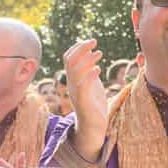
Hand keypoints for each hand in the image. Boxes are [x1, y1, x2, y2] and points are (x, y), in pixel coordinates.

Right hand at [62, 38, 110, 156]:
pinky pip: (82, 86)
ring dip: (87, 60)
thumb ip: (89, 70)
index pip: (68, 58)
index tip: (90, 42)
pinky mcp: (83, 102)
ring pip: (74, 72)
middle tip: (94, 41)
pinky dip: (88, 76)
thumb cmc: (94, 104)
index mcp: (73, 79)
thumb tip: (91, 54)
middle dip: (81, 48)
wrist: (93, 127)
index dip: (77, 47)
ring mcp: (76, 93)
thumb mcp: (91, 83)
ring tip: (99, 53)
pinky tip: (98, 70)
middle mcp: (72, 85)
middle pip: (70, 61)